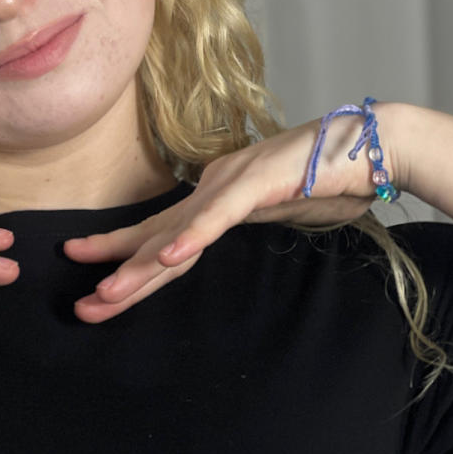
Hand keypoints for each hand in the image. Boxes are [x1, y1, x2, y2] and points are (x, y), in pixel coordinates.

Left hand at [63, 109, 401, 321]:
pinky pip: (220, 215)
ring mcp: (233, 182)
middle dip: (117, 274)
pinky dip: (193, 237)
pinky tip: (169, 257)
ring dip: (140, 266)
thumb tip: (217, 235)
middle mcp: (213, 187)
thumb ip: (244, 220)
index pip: (161, 235)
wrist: (371, 146)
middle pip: (158, 240)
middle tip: (81, 307)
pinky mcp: (259, 182)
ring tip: (107, 294)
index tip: (90, 283)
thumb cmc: (330, 178)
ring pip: (178, 232)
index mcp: (214, 197)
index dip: (123, 258)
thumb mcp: (274, 210)